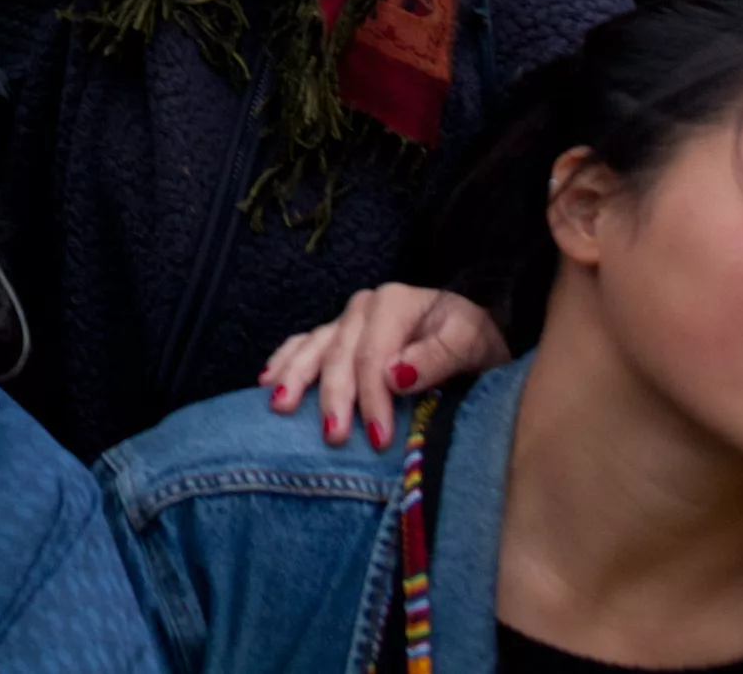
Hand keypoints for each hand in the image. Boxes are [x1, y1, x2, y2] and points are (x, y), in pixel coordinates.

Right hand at [261, 285, 508, 449]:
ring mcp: (347, 319)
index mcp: (394, 304)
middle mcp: (364, 307)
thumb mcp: (471, 344)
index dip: (372, 397)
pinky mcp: (339, 333)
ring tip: (280, 406)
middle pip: (339, 354)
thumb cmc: (475, 340)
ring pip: (314, 347)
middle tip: (333, 436)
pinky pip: (304, 343)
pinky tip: (267, 380)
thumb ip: (436, 357)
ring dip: (295, 377)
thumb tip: (394, 375)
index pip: (373, 355)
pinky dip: (286, 360)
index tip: (379, 439)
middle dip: (334, 397)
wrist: (475, 330)